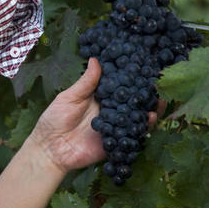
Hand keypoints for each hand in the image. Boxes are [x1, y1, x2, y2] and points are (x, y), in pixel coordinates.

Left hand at [27, 58, 165, 173]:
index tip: (141, 65)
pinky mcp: (115, 142)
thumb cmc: (54, 119)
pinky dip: (142, 128)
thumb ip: (85, 82)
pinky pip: (132, 135)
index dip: (128, 76)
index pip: (117, 85)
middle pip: (130, 101)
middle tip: (157, 83)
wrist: (49, 148)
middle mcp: (109, 110)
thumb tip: (95, 59)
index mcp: (98, 97)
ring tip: (158, 100)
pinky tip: (148, 119)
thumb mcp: (68, 97)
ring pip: (135, 117)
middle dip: (144, 93)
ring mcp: (113, 126)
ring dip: (148, 109)